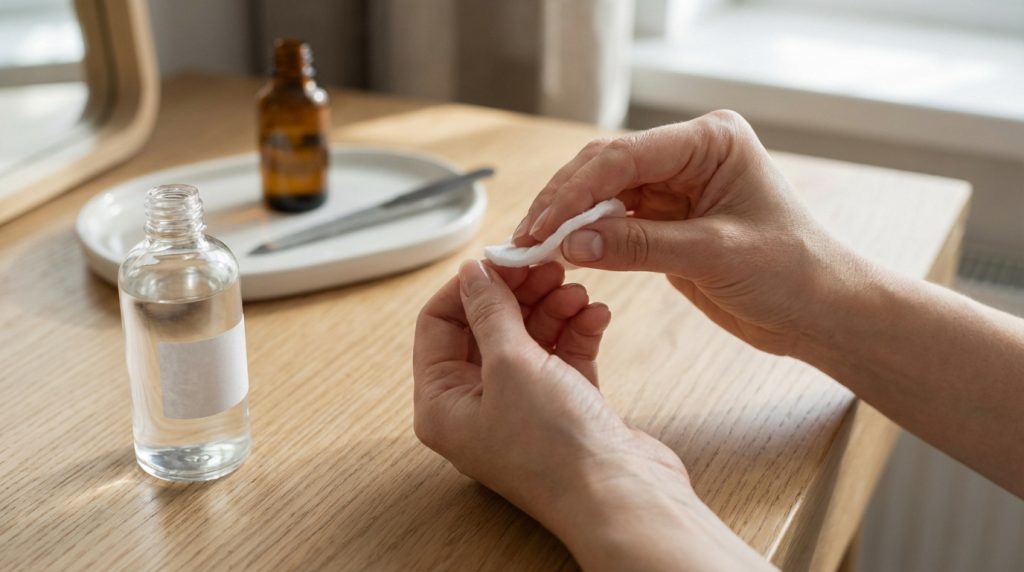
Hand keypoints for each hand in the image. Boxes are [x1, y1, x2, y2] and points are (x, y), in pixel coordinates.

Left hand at [413, 260, 772, 570]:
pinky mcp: (564, 407)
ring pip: (529, 337)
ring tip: (576, 289)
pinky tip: (596, 314)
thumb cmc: (556, 447)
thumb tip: (472, 272)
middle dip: (518, 292)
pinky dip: (577, 330)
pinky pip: (562, 354)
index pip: (438, 324)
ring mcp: (522, 407)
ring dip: (552, 306)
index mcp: (443, 404)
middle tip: (546, 265)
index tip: (502, 257)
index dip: (469, 287)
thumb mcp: (511, 364)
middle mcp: (477, 406)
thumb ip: (489, 311)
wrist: (623, 496)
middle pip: (487, 327)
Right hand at [512, 110, 847, 356]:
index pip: (626, 155)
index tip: (542, 223)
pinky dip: (587, 238)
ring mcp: (676, 187)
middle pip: (606, 168)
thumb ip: (640, 246)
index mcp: (710, 142)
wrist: (822, 312)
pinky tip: (562, 253)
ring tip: (534, 248)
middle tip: (527, 238)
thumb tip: (570, 242)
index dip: (577, 189)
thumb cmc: (792, 272)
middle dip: (564, 202)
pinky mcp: (666, 220)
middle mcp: (689, 156)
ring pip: (603, 194)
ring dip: (569, 220)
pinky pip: (614, 222)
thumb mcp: (714, 255)